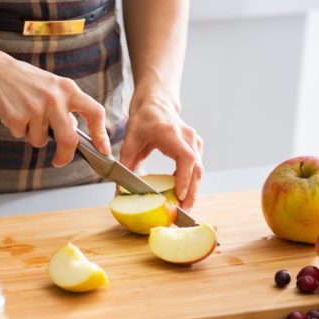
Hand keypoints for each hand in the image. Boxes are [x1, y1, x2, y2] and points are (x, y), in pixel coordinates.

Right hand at [0, 52, 110, 166]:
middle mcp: (55, 99)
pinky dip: (17, 130)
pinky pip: (21, 136)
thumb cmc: (23, 80)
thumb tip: (73, 129)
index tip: (103, 149)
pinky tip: (12, 113)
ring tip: (24, 114)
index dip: (101, 134)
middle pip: (69, 140)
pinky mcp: (17, 117)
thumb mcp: (51, 86)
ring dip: (32, 135)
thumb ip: (65, 106)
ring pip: (40, 141)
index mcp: (68, 89)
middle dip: (65, 156)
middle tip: (59, 161)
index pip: (95, 112)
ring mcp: (35, 109)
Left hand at [119, 94, 203, 209]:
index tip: (181, 195)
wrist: (156, 104)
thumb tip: (120, 191)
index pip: (185, 158)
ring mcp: (195, 142)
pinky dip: (191, 183)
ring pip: (199, 170)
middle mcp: (187, 137)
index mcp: (171, 133)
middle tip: (183, 213)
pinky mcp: (196, 147)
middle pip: (196, 168)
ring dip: (193, 191)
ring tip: (184, 210)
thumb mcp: (129, 141)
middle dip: (191, 193)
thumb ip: (125, 165)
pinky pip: (196, 168)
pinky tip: (183, 197)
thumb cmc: (142, 121)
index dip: (184, 178)